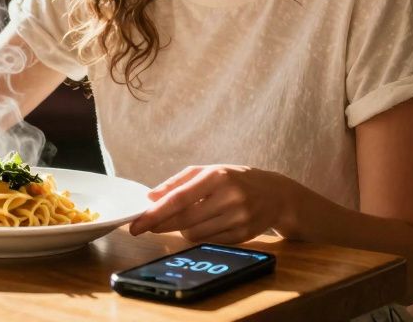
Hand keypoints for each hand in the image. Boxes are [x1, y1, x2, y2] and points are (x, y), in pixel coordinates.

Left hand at [128, 165, 291, 242]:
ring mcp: (239, 218)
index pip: (179, 199)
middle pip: (184, 220)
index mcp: (217, 176)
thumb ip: (176, 183)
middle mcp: (230, 197)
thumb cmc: (234, 179)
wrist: (276, 194)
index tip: (137, 224)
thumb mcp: (207, 171)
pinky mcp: (244, 235)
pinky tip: (207, 224)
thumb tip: (149, 198)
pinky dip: (200, 236)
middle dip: (161, 225)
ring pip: (195, 235)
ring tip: (189, 218)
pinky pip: (209, 242)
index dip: (155, 214)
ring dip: (183, 230)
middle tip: (144, 227)